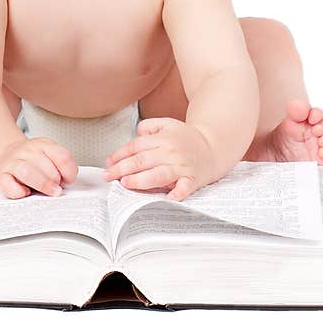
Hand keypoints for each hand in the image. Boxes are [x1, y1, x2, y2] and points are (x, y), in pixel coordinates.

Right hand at [0, 136, 77, 199]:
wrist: (2, 155)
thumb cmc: (29, 161)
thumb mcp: (47, 156)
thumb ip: (59, 165)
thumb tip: (68, 181)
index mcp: (43, 145)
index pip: (61, 156)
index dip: (69, 171)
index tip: (69, 181)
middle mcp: (26, 151)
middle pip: (44, 163)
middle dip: (55, 179)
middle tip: (57, 189)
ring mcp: (12, 163)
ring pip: (27, 172)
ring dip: (42, 184)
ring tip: (50, 192)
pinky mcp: (0, 176)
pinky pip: (7, 184)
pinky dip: (18, 191)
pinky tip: (25, 192)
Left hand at [102, 117, 216, 200]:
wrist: (214, 146)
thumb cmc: (187, 138)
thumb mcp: (167, 124)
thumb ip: (149, 126)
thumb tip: (135, 135)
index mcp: (163, 138)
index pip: (135, 147)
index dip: (119, 155)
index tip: (108, 164)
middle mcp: (171, 152)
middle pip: (142, 160)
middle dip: (121, 169)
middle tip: (108, 177)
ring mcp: (182, 166)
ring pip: (158, 174)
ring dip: (140, 180)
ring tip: (126, 183)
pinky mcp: (192, 179)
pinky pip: (184, 187)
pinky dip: (177, 193)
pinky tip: (168, 198)